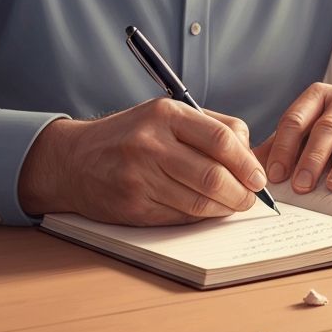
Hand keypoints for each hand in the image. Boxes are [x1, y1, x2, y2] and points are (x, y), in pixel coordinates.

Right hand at [18, 100, 266, 224]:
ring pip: (199, 202)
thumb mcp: (164, 114)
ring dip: (224, 209)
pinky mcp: (133, 205)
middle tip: (250, 198)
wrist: (73, 160)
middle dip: (241, 192)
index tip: (258, 176)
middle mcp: (151, 143)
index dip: (247, 162)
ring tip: (232, 205)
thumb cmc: (129, 135)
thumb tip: (250, 154)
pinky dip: (200, 218)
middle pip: (213, 175)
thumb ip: (209, 127)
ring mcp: (139, 176)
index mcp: (165, 113)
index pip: (220, 138)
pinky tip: (205, 211)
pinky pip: (179, 217)